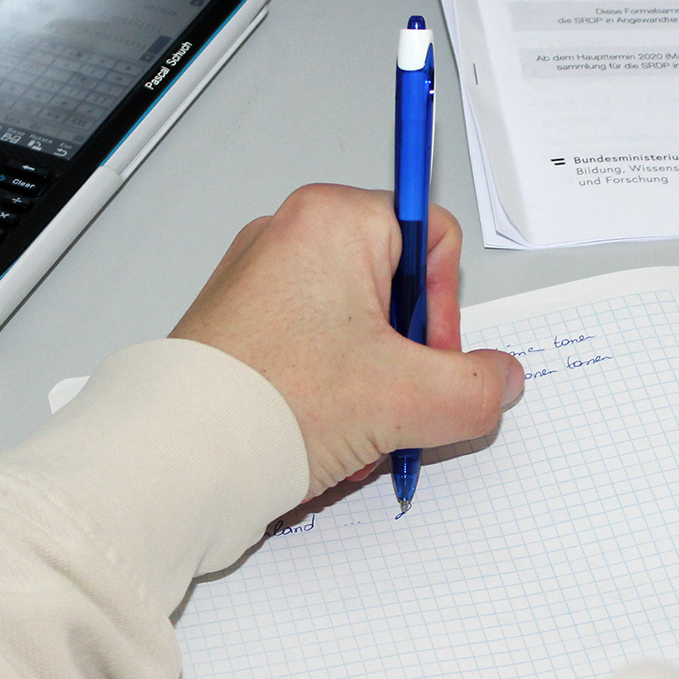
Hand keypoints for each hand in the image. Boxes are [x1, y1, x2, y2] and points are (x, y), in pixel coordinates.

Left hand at [171, 184, 523, 495]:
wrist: (179, 458)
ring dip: (373, 388)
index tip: (432, 357)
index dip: (447, 307)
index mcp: (333, 221)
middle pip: (396, 292)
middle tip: (393, 401)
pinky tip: (323, 440)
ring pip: (357, 332)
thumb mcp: (407, 397)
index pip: (433, 240)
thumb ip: (476, 387)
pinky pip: (314, 353)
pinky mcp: (240, 327)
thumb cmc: (271, 400)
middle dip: (407, 360)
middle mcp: (292, 238)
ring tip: (353, 432)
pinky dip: (331, 397)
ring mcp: (260, 283)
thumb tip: (500, 381)